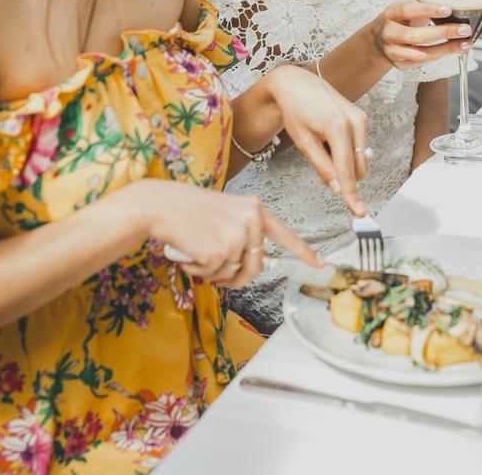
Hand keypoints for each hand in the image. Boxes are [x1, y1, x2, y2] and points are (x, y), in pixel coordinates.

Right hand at [139, 179, 322, 287]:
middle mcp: (252, 221)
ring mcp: (238, 236)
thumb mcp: (226, 214)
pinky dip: (200, 271)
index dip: (303, 252)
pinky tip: (188, 253)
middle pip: (257, 266)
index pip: (285, 234)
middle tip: (212, 265)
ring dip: (215, 273)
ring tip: (198, 251)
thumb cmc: (188, 210)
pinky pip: (216, 276)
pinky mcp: (221, 252)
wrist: (161, 205)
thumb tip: (258, 262)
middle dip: (236, 275)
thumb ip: (245, 234)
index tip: (321, 264)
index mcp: (255, 209)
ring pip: (235, 275)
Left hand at [266, 65, 367, 216]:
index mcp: (338, 127)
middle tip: (318, 158)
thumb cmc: (295, 110)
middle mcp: (355, 122)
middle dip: (342, 175)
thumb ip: (322, 167)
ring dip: (344, 162)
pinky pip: (359, 147)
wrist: (297, 82)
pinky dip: (345, 151)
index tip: (359, 213)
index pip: (347, 170)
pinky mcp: (361, 117)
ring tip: (321, 142)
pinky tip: (328, 136)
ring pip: (360, 159)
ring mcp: (361, 118)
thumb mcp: (303, 142)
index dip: (351, 194)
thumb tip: (338, 189)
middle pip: (358, 168)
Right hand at [371, 1, 471, 70]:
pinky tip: (454, 49)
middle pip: (417, 36)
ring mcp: (393, 51)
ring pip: (422, 53)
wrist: (377, 41)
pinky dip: (441, 55)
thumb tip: (454, 6)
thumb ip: (423, 8)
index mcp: (391, 14)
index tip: (448, 9)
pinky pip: (423, 62)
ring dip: (447, 49)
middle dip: (444, 33)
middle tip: (464, 29)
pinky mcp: (400, 64)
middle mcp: (389, 33)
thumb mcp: (405, 10)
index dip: (428, 10)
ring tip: (465, 43)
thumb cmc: (398, 21)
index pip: (408, 10)